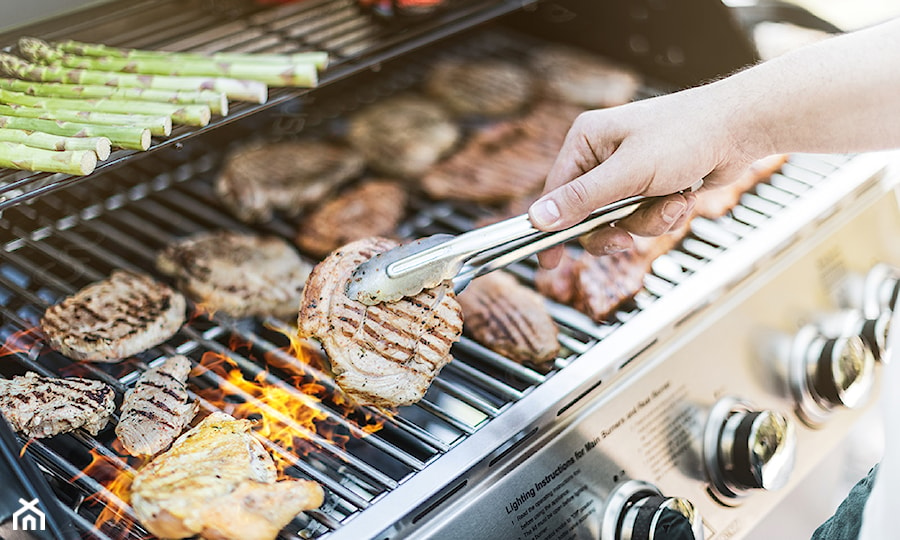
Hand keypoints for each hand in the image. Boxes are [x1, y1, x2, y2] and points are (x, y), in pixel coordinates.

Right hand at [528, 88, 762, 266]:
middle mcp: (603, 156)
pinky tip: (685, 194)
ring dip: (648, 220)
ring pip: (621, 221)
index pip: (556, 193)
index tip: (549, 262)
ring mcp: (629, 173)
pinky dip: (666, 215)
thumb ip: (582, 199)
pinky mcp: (652, 186)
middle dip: (615, 228)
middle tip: (625, 239)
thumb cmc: (685, 135)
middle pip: (588, 216)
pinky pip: (645, 218)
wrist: (741, 129)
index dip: (552, 229)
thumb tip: (538, 219)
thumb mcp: (628, 172)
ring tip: (673, 200)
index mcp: (586, 141)